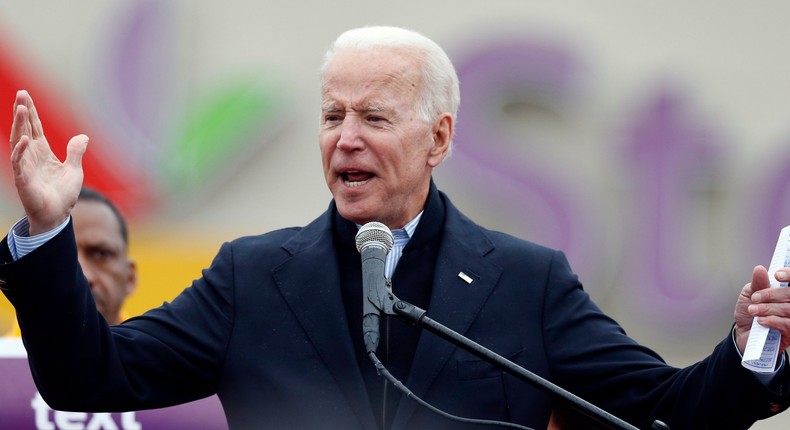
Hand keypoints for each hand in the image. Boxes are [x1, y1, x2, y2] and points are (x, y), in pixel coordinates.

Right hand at [9, 90, 86, 234]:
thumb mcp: (74, 170)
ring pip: (19, 142)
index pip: (35, 128)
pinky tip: (24, 139)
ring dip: (19, 125)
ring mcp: (26, 167)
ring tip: (20, 108)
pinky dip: (21, 151)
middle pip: (24, 129)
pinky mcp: (24, 180)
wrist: (58, 215)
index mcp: (42, 152)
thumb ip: (76, 152)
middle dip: (22, 112)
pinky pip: (19, 164)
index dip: (30, 112)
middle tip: (20, 93)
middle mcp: (32, 156)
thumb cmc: (63, 194)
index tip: (25, 95)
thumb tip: (83, 136)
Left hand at [734, 265, 789, 353]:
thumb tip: (760, 269)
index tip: (777, 275)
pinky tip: (760, 320)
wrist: (744, 333)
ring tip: (752, 310)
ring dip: (767, 308)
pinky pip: (787, 324)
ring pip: (788, 309)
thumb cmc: (750, 312)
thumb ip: (757, 283)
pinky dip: (772, 320)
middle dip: (771, 294)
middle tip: (754, 298)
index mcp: (785, 292)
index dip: (789, 275)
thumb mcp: (750, 294)